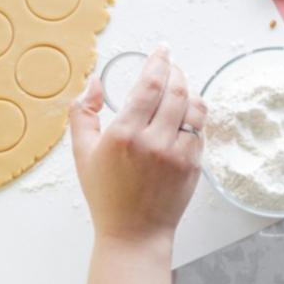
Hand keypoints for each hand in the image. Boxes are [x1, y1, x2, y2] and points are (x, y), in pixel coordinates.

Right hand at [69, 47, 204, 245]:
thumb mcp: (82, 153)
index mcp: (124, 134)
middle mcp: (154, 141)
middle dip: (175, 71)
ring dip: (188, 89)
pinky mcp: (194, 165)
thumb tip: (96, 82)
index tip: (161, 50)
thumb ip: (83, 113)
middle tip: (170, 65)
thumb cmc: (105, 194)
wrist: (133, 233)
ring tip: (179, 85)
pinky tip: (184, 112)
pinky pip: (200, 128)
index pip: (150, 84)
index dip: (159, 61)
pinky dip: (194, 114)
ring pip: (194, 106)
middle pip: (176, 89)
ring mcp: (178, 154)